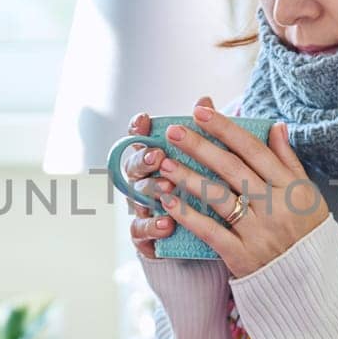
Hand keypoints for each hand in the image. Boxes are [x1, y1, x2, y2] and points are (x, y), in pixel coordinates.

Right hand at [122, 96, 211, 259]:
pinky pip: (141, 230)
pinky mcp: (145, 235)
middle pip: (133, 166)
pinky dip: (153, 226)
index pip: (140, 140)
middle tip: (158, 155)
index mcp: (154, 161)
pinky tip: (167, 224)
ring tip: (166, 187)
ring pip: (136, 196)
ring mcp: (142, 207)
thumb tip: (204, 100)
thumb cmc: (195, 193)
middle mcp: (143, 182)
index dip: (138, 129)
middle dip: (143, 159)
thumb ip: (201, 134)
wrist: (200, 238)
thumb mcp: (202, 164)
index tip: (144, 119)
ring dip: (151, 189)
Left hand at [153, 102, 325, 277]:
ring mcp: (258, 232)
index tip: (200, 112)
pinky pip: (210, 231)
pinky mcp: (242, 256)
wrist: (313, 286)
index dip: (225, 128)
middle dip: (201, 146)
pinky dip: (188, 216)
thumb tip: (275, 126)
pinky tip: (167, 201)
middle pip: (232, 169)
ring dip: (188, 178)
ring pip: (218, 197)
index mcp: (291, 187)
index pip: (253, 150)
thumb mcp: (308, 195)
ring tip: (164, 164)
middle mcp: (275, 206)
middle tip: (174, 131)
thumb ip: (288, 161)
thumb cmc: (308, 235)